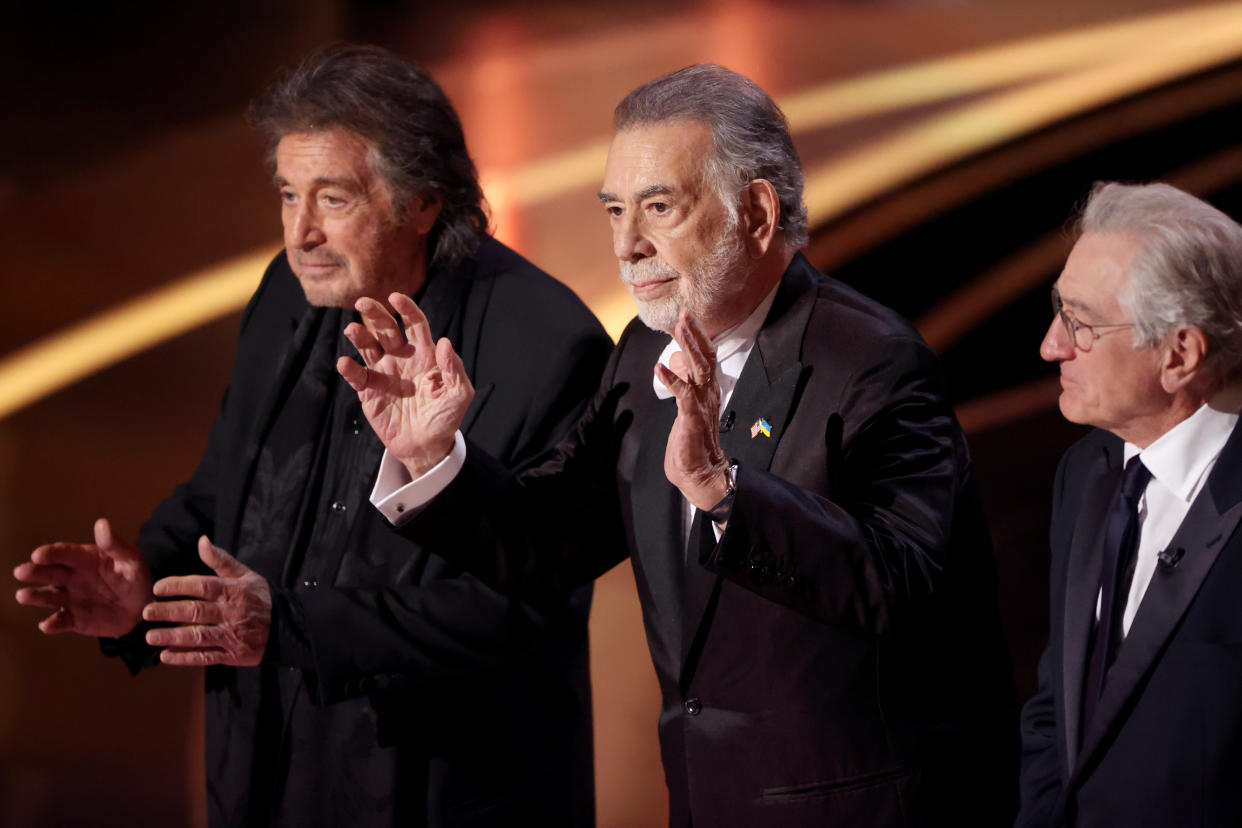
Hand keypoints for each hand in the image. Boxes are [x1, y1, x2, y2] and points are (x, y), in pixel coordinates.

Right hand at [14, 518, 152, 636]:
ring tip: (23, 595)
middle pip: (49, 573)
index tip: (38, 554)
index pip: (64, 553)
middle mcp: (72, 578)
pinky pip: (61, 621)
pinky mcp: (75, 618)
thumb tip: (101, 524)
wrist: (143, 606)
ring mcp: (72, 598)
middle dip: (34, 572)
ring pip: (49, 597)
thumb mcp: (131, 559)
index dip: (51, 553)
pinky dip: (53, 624)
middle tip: (21, 572)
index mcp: (84, 559)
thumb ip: (116, 545)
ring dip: (35, 596)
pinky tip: (47, 625)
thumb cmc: (135, 577)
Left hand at [142, 536, 270, 666]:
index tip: (158, 588)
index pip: (202, 586)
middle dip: (169, 612)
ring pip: (198, 636)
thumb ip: (221, 560)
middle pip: (196, 611)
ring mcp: (231, 635)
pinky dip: (185, 658)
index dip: (179, 586)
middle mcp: (231, 613)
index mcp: (233, 591)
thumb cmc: (260, 598)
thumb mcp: (245, 575)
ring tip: (151, 636)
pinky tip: (166, 656)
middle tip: (146, 612)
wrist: (286, 627)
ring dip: (172, 637)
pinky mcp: (232, 655)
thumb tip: (202, 541)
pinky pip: (206, 657)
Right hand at [337, 292, 472, 478]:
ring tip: (352, 330)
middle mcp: (401, 358)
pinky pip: (357, 376)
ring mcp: (384, 373)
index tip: (396, 297)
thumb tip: (444, 342)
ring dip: (359, 336)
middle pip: (386, 329)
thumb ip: (454, 369)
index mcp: (424, 354)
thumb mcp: (459, 394)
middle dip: (376, 313)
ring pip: (368, 347)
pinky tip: (345, 363)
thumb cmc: (446, 417)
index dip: (406, 309)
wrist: (427, 446)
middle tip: (363, 302)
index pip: (414, 324)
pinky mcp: (369, 391)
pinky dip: (350, 369)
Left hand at [656, 310, 730, 510]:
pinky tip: (658, 368)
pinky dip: (671, 379)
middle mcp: (708, 393)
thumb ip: (683, 383)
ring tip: (678, 329)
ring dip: (688, 347)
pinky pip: (683, 394)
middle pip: (705, 356)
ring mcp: (702, 404)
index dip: (698, 335)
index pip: (706, 356)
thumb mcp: (685, 406)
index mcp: (708, 390)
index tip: (687, 315)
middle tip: (685, 313)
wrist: (699, 472)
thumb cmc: (690, 441)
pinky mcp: (692, 417)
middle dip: (695, 333)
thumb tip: (673, 361)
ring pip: (698, 369)